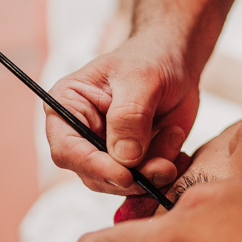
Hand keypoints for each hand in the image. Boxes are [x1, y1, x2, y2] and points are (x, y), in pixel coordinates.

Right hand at [46, 38, 198, 193]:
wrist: (176, 62)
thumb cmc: (151, 58)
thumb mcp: (141, 79)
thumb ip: (130, 116)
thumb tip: (125, 158)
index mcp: (67, 108)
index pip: (66, 150)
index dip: (93, 167)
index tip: (125, 175)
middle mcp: (81, 135)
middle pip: (94, 176)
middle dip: (132, 177)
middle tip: (164, 164)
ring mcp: (107, 152)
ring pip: (123, 183)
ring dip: (153, 171)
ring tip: (173, 135)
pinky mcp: (132, 162)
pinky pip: (146, 181)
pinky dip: (165, 171)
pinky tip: (176, 142)